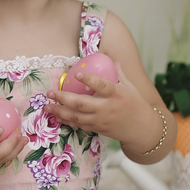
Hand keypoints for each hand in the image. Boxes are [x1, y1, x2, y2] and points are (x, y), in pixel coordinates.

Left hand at [44, 63, 162, 152]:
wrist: (142, 129)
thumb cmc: (137, 104)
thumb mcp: (130, 87)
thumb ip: (120, 73)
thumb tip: (113, 60)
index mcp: (116, 94)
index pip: (101, 85)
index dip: (89, 80)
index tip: (77, 73)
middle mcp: (107, 108)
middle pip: (82, 103)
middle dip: (63, 98)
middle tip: (50, 92)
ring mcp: (101, 120)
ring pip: (77, 116)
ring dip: (60, 111)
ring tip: (48, 106)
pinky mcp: (98, 129)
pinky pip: (80, 125)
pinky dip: (68, 120)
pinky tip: (58, 116)